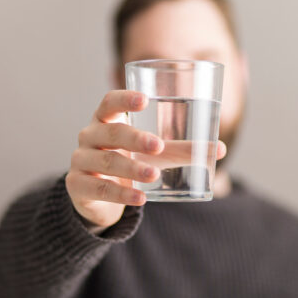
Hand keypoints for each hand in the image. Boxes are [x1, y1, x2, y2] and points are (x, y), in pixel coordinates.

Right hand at [66, 90, 226, 228]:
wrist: (96, 194)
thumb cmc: (127, 161)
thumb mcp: (151, 154)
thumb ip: (180, 150)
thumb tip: (220, 149)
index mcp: (105, 120)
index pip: (109, 102)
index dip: (124, 99)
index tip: (145, 99)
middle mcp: (89, 136)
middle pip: (111, 133)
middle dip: (135, 138)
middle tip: (159, 146)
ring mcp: (80, 161)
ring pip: (106, 162)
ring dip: (131, 168)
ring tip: (154, 175)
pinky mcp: (77, 185)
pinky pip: (99, 189)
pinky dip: (121, 194)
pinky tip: (140, 198)